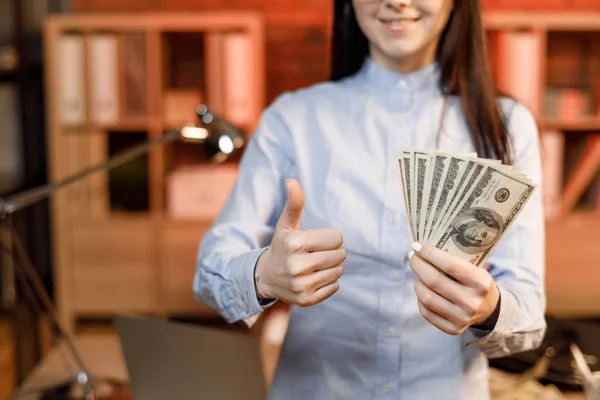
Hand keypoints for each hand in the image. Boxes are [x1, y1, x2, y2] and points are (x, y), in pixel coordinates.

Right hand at [256, 178, 345, 306]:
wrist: (266, 278)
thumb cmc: (282, 246)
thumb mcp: (286, 224)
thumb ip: (294, 203)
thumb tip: (291, 180)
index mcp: (295, 243)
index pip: (336, 238)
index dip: (329, 238)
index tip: (315, 241)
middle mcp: (297, 265)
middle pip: (340, 255)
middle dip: (332, 252)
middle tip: (316, 254)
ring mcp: (302, 285)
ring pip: (339, 271)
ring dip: (331, 267)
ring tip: (314, 265)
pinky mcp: (306, 299)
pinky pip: (335, 286)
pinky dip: (329, 282)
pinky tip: (313, 278)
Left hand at [408, 242, 499, 335]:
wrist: (489, 309)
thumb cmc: (475, 282)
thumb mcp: (474, 268)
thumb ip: (453, 259)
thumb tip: (421, 247)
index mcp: (481, 283)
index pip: (449, 265)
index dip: (429, 253)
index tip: (417, 245)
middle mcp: (472, 302)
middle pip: (434, 281)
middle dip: (418, 265)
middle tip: (412, 256)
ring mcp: (462, 318)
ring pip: (426, 297)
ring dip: (417, 282)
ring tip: (419, 274)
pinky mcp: (452, 329)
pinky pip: (425, 311)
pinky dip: (420, 298)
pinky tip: (424, 290)